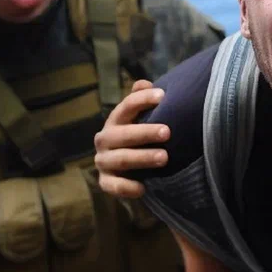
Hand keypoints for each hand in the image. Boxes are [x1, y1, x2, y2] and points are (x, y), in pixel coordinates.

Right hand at [94, 79, 170, 198]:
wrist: (123, 169)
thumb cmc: (136, 137)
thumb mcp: (138, 119)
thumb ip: (140, 101)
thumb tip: (144, 83)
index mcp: (115, 121)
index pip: (126, 107)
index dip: (143, 100)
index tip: (163, 96)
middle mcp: (105, 139)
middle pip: (123, 134)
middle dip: (145, 132)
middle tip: (167, 132)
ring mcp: (103, 161)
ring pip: (121, 159)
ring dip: (142, 158)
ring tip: (164, 158)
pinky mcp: (105, 182)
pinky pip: (113, 186)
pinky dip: (127, 187)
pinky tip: (143, 188)